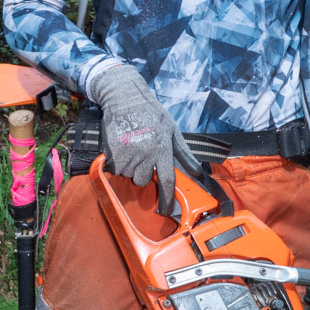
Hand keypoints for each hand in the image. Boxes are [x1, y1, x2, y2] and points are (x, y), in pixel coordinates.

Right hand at [89, 63, 200, 214]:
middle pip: (143, 180)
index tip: (166, 211)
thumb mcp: (172, 130)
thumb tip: (197, 172)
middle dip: (143, 173)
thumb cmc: (151, 114)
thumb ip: (184, 153)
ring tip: (133, 148)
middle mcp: (146, 153)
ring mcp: (128, 153)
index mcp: (162, 149)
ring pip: (128, 175)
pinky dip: (118, 163)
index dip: (167, 199)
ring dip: (130, 167)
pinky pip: (115, 169)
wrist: (125, 97)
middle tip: (143, 156)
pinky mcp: (112, 151)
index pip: (167, 181)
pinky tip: (123, 148)